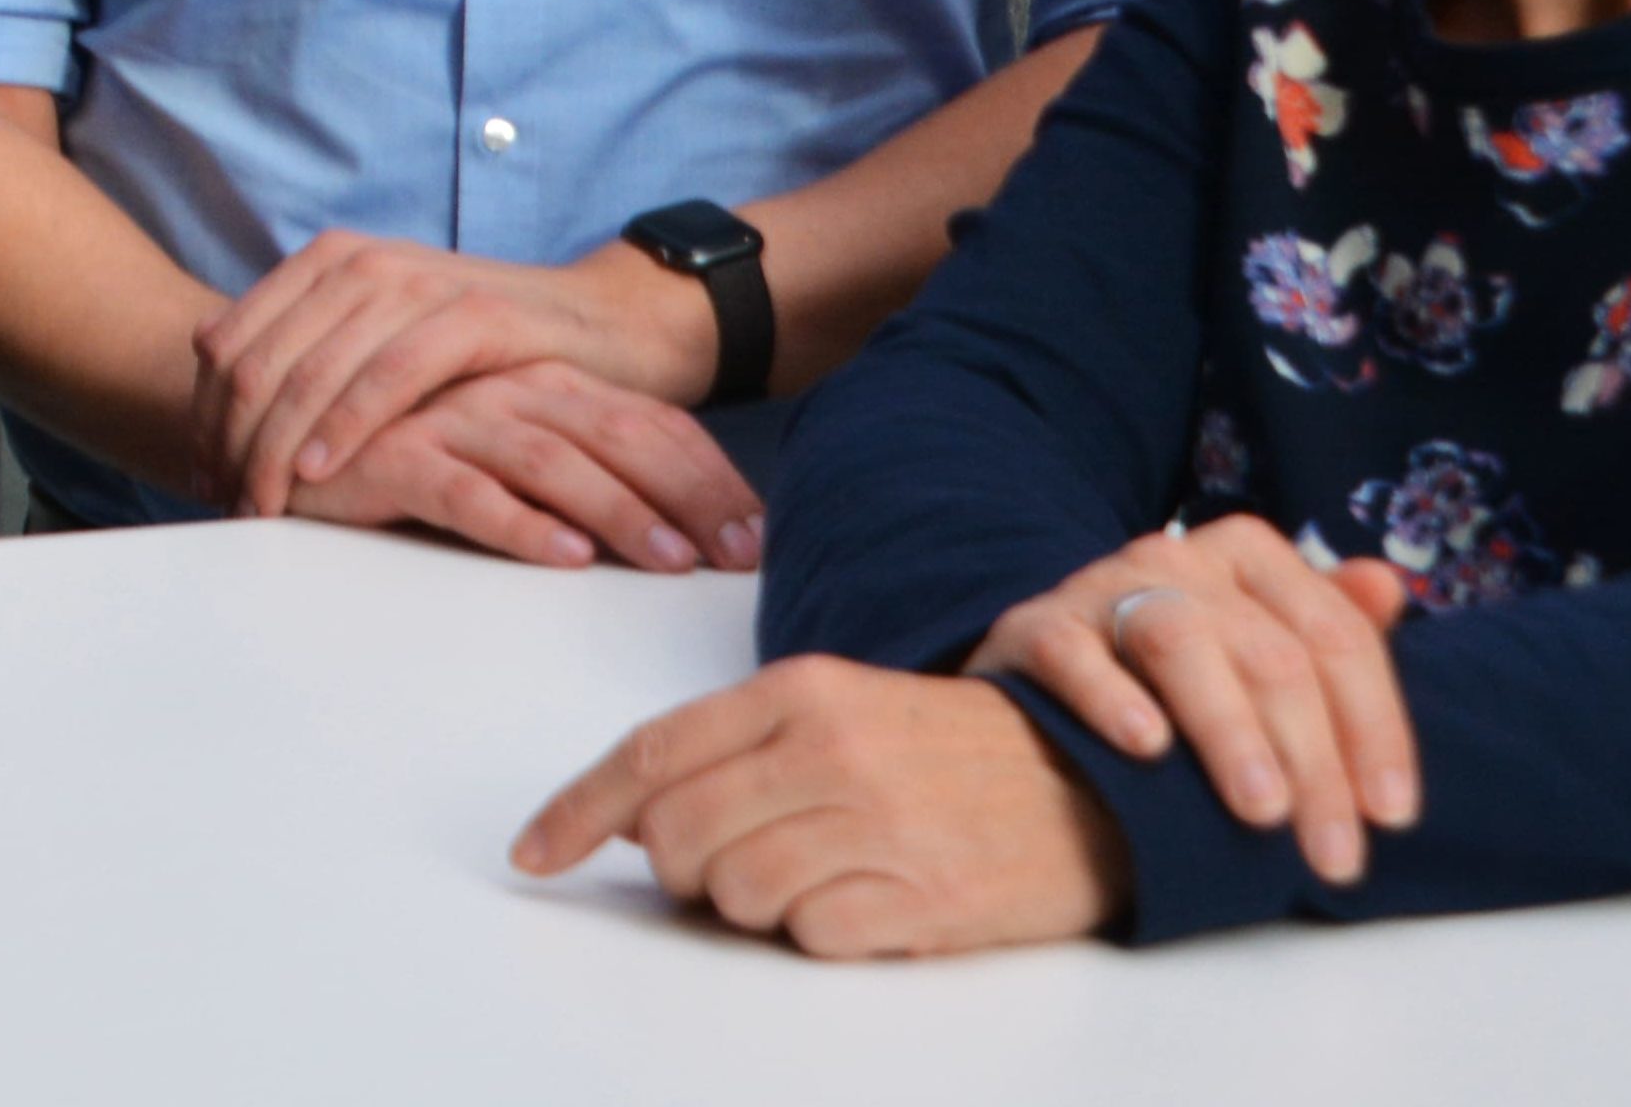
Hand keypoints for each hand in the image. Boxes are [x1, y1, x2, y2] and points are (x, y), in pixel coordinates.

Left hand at [199, 234, 725, 516]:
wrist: (601, 326)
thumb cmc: (480, 352)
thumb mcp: (380, 339)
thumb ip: (310, 350)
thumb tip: (214, 383)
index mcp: (328, 263)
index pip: (228, 343)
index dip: (204, 418)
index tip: (203, 479)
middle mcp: (363, 263)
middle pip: (259, 361)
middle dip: (230, 443)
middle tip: (225, 505)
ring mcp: (418, 284)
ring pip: (313, 370)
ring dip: (273, 447)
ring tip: (261, 506)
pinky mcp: (475, 317)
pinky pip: (389, 375)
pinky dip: (344, 425)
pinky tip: (316, 471)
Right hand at [267, 366, 761, 572]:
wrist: (287, 422)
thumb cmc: (406, 450)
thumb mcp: (505, 453)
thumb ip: (571, 471)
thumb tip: (670, 532)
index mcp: (544, 384)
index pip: (648, 422)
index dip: (710, 477)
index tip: (761, 540)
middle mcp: (506, 389)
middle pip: (618, 435)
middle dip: (689, 498)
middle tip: (739, 558)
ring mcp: (450, 417)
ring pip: (552, 460)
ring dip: (619, 512)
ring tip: (670, 562)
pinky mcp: (393, 454)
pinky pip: (466, 490)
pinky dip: (519, 523)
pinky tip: (565, 558)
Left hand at [514, 658, 1128, 956]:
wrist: (1097, 784)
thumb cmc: (950, 751)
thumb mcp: (841, 712)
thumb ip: (735, 748)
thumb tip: (628, 811)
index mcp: (802, 692)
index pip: (652, 753)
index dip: (577, 810)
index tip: (533, 853)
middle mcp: (832, 751)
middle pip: (679, 835)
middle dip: (680, 868)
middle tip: (732, 864)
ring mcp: (877, 826)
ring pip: (736, 894)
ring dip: (756, 904)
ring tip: (822, 875)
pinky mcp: (919, 901)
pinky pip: (811, 938)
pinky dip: (822, 933)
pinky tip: (870, 902)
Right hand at [967, 516, 1418, 885]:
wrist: (1046, 670)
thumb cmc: (1178, 671)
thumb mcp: (1259, 640)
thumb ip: (1328, 626)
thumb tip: (1390, 586)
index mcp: (1249, 555)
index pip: (1335, 636)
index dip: (1375, 727)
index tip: (1392, 816)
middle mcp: (1178, 558)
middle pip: (1270, 655)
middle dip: (1314, 761)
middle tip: (1334, 855)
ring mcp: (1101, 587)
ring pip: (1181, 644)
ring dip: (1231, 731)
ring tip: (1262, 812)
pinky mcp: (1035, 628)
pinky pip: (1074, 655)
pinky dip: (1112, 697)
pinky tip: (1147, 747)